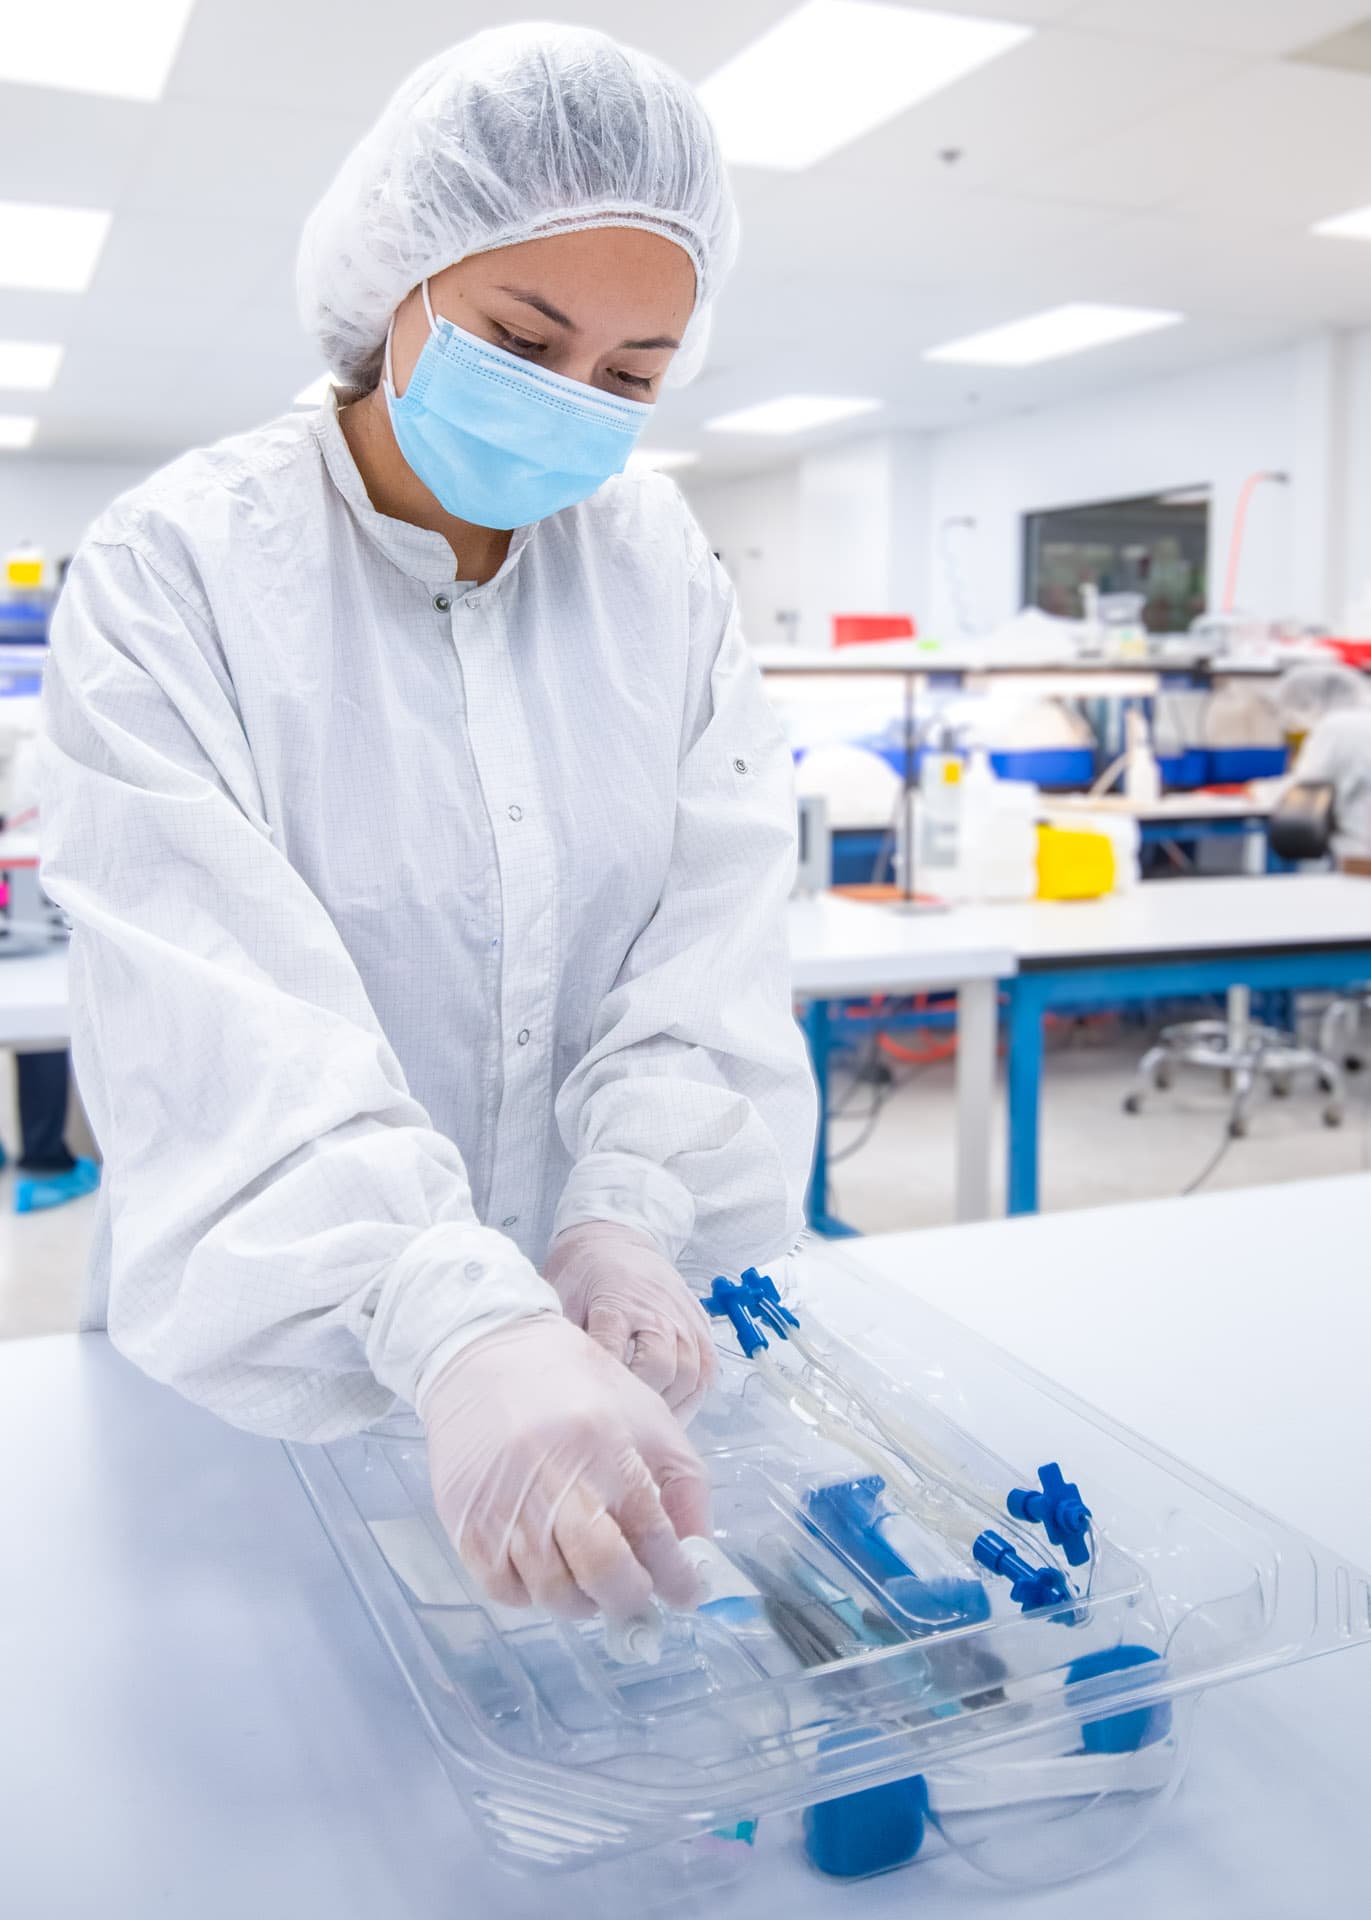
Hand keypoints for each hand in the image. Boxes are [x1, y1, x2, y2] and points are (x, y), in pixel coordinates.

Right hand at [419, 1313, 710, 1619]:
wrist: (488, 1354)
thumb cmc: (577, 1387)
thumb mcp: (647, 1417)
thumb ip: (682, 1485)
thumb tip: (694, 1556)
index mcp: (606, 1446)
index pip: (653, 1534)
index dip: (678, 1577)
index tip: (687, 1592)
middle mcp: (555, 1478)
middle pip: (604, 1572)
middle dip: (632, 1599)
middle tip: (638, 1595)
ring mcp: (506, 1506)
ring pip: (555, 1593)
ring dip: (584, 1601)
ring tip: (593, 1580)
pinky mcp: (467, 1524)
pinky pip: (506, 1591)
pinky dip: (534, 1595)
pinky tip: (548, 1568)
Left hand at [544, 1221, 716, 1419]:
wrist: (617, 1238)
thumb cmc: (585, 1272)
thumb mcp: (562, 1294)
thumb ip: (563, 1335)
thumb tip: (558, 1382)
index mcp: (617, 1301)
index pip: (614, 1347)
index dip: (605, 1382)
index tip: (595, 1405)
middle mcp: (658, 1311)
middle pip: (662, 1366)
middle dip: (642, 1399)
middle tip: (622, 1420)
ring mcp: (684, 1319)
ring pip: (690, 1374)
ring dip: (671, 1405)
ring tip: (647, 1425)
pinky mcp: (700, 1326)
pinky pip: (708, 1371)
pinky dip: (693, 1397)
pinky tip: (673, 1411)